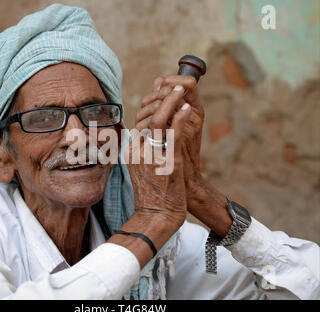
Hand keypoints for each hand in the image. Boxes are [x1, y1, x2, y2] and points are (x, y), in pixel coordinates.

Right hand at [135, 75, 232, 236]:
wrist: (156, 216)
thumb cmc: (153, 193)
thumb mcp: (143, 167)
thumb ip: (145, 145)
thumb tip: (146, 126)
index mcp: (132, 151)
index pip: (141, 120)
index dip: (154, 104)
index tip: (166, 95)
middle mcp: (139, 150)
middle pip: (147, 116)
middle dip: (162, 98)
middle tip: (174, 87)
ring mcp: (152, 155)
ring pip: (158, 120)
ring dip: (170, 101)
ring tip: (181, 90)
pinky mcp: (168, 162)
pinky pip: (173, 133)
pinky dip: (180, 118)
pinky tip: (187, 108)